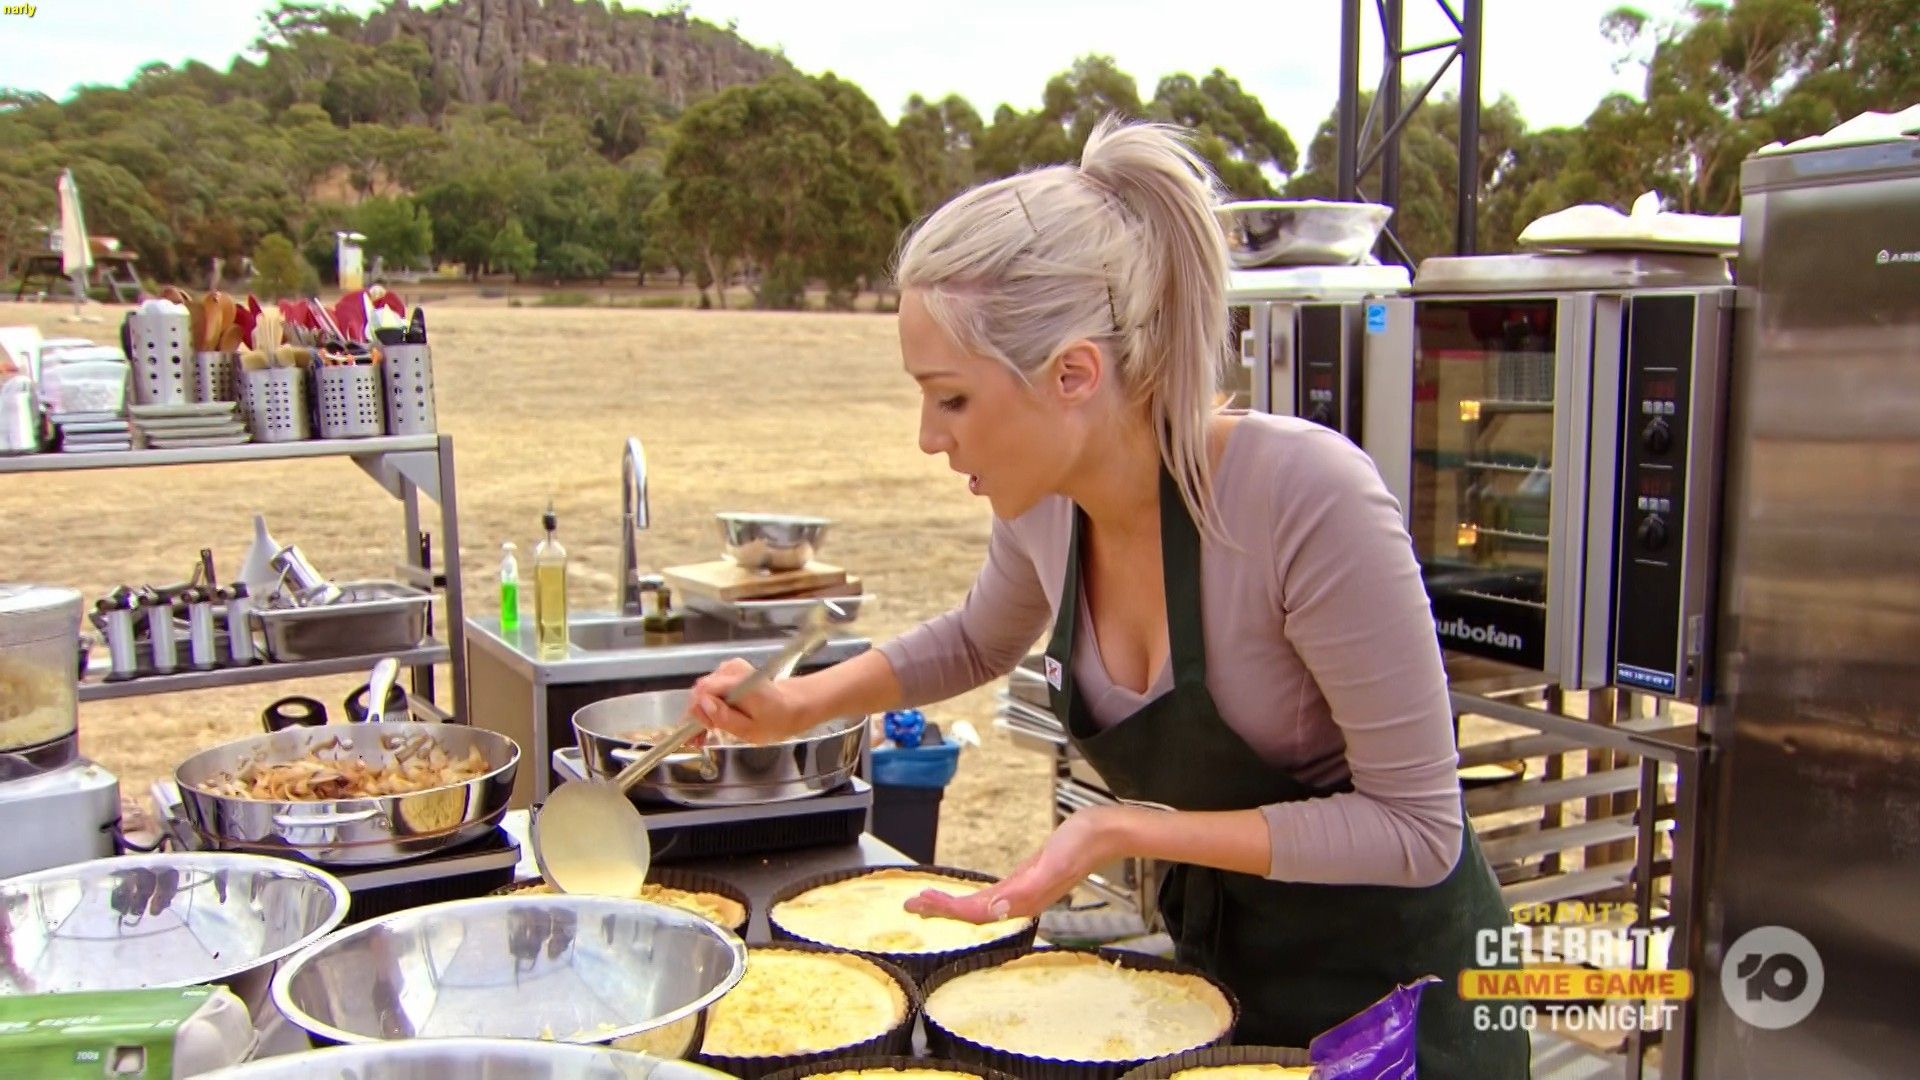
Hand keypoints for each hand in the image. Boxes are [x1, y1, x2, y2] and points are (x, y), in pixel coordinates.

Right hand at [687, 658, 810, 743]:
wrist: (791, 706)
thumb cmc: (774, 721)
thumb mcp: (750, 730)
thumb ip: (725, 717)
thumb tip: (704, 704)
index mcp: (740, 682)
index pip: (704, 690)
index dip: (698, 712)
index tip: (704, 730)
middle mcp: (732, 669)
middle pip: (701, 690)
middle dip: (700, 712)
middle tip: (707, 734)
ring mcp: (730, 667)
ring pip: (704, 690)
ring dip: (705, 709)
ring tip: (713, 729)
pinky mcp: (730, 671)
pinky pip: (711, 688)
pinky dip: (711, 703)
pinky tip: (717, 718)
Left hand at [905, 805, 1131, 922]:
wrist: (1104, 833)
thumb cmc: (1082, 844)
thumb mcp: (1054, 863)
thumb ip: (1028, 889)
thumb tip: (997, 908)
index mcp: (1024, 899)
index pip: (977, 912)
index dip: (949, 910)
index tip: (925, 901)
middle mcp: (1021, 900)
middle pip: (973, 912)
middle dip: (941, 909)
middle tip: (912, 903)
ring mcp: (1024, 892)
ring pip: (981, 906)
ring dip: (952, 904)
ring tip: (928, 901)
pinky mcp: (1026, 880)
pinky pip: (991, 896)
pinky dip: (971, 897)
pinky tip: (964, 897)